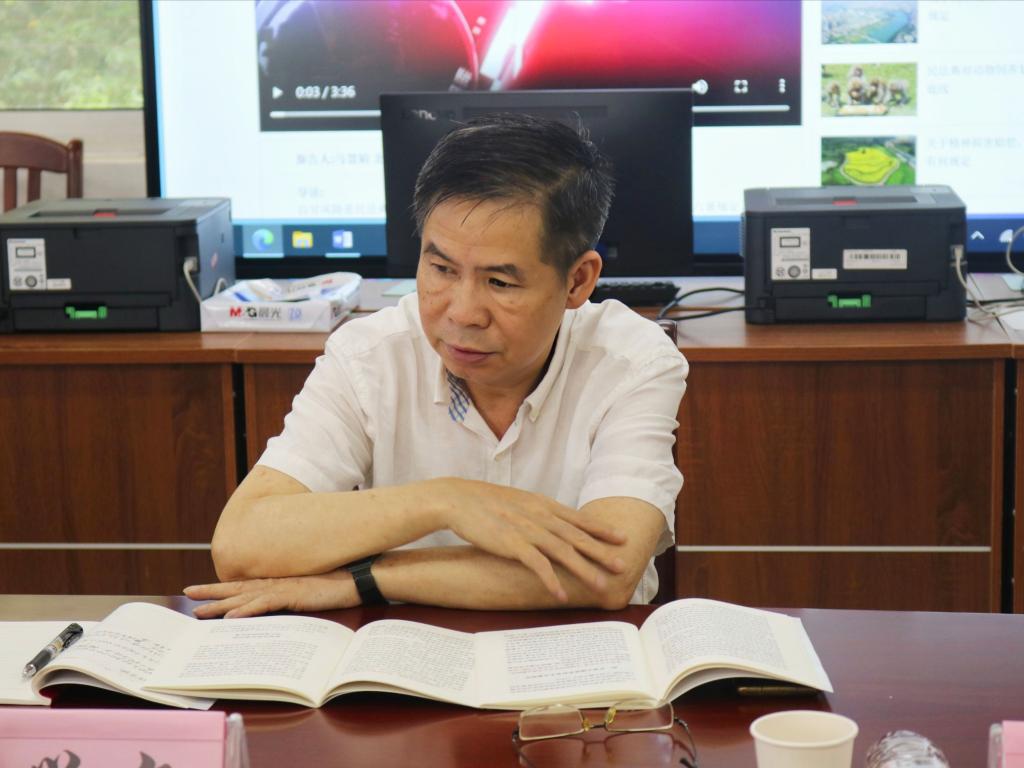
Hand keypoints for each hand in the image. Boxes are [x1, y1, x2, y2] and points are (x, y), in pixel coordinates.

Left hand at [184, 570, 359, 618]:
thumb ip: (294, 598)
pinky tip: (231, 617)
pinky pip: (264, 604)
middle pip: (238, 587)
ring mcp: (283, 588)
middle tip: (188, 593)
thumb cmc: (338, 586)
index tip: (203, 590)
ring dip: (221, 603)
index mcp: (280, 582)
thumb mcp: (311, 594)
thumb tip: (281, 607)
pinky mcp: (292, 594)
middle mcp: (277, 582)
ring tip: (200, 610)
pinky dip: (246, 610)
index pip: (245, 585)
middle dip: (212, 591)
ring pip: (245, 596)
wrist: (357, 577)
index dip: (223, 587)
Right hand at [429, 478, 628, 601]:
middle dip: (602, 552)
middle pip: (577, 536)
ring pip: (563, 551)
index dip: (601, 528)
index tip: (622, 537)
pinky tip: (562, 593)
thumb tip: (554, 524)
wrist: (458, 499)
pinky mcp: (512, 543)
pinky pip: (537, 564)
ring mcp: (527, 530)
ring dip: (584, 569)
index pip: (578, 518)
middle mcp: (540, 516)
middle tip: (623, 565)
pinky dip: (551, 579)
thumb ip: (538, 512)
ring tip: (600, 585)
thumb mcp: (519, 501)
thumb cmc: (486, 502)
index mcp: (542, 504)